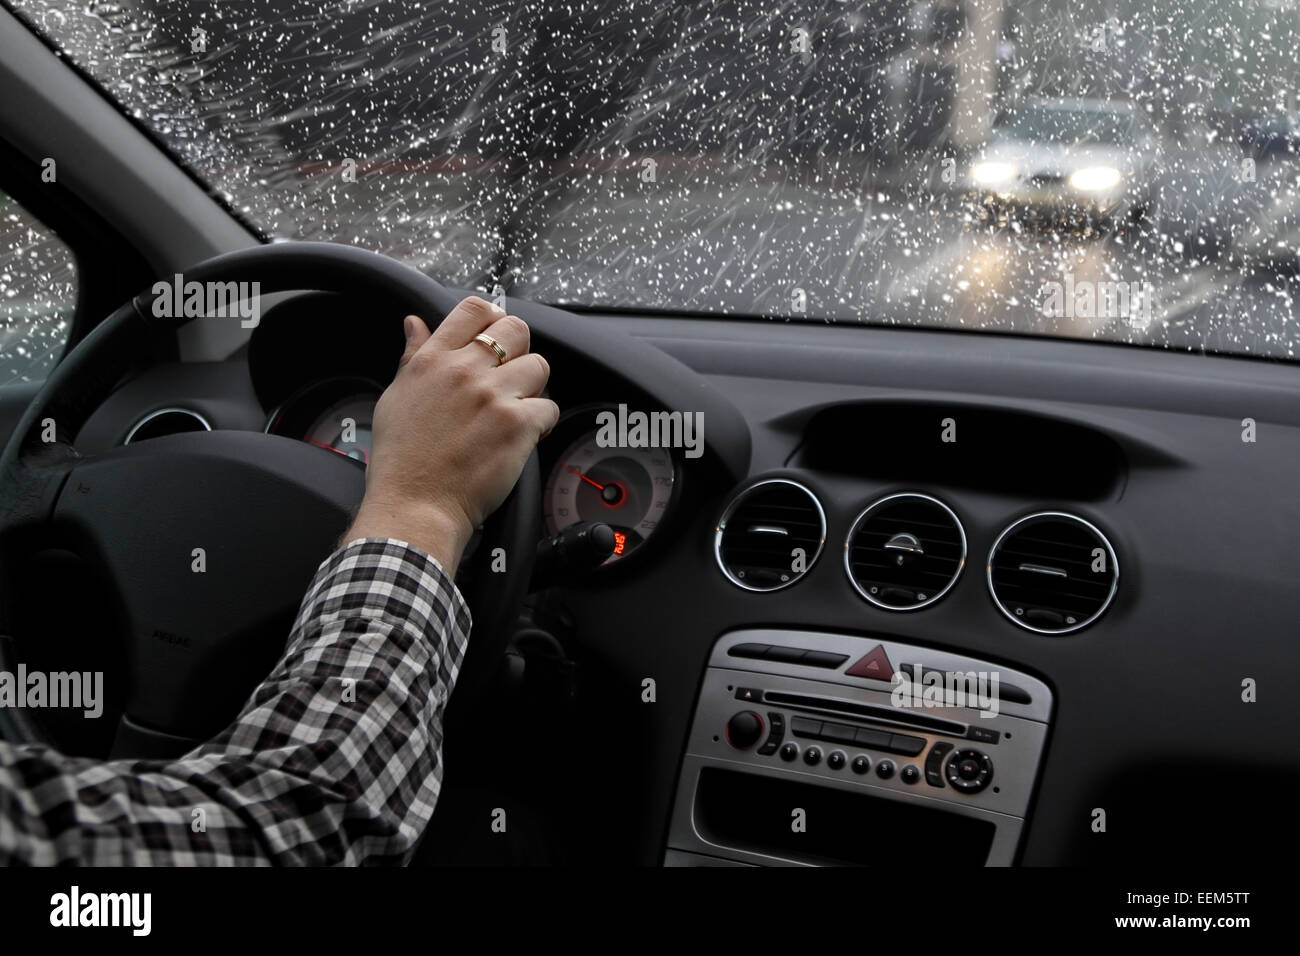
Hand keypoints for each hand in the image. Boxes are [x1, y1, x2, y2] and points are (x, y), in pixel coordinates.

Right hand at [343, 296, 558, 573]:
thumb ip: (413, 355)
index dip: (493, 318)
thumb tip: (415, 323)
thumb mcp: (396, 397)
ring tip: (517, 409)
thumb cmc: (402, 461)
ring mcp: (493, 396)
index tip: (496, 337)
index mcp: (433, 360)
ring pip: (539, 366)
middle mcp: (464, 371)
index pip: (474, 309)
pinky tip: (523, 436)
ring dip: (533, 387)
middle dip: (520, 349)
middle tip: (511, 376)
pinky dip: (542, 423)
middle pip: (516, 328)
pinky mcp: (517, 424)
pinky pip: (549, 407)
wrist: (414, 506)